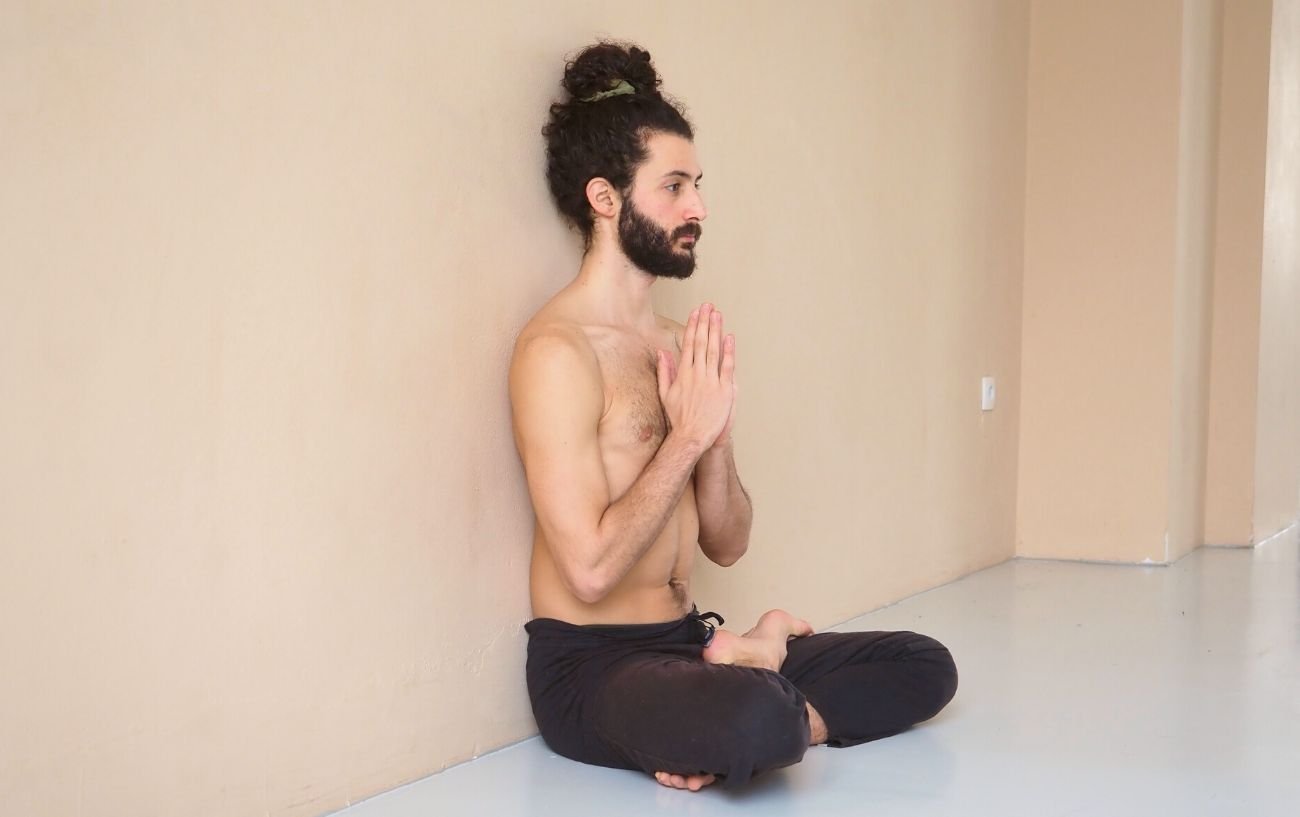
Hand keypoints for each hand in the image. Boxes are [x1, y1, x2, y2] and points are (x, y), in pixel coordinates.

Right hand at [656, 303, 735, 451]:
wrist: (692, 436)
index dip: (693, 326)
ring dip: (716, 331)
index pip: (689, 344)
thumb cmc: (678, 418)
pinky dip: (728, 351)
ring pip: (714, 350)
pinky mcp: (724, 390)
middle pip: (702, 342)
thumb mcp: (666, 394)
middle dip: (705, 322)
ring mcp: (711, 381)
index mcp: (683, 373)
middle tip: (709, 306)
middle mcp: (697, 374)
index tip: (696, 312)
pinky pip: (727, 367)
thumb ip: (665, 371)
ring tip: (718, 315)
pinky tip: (729, 337)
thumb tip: (662, 353)